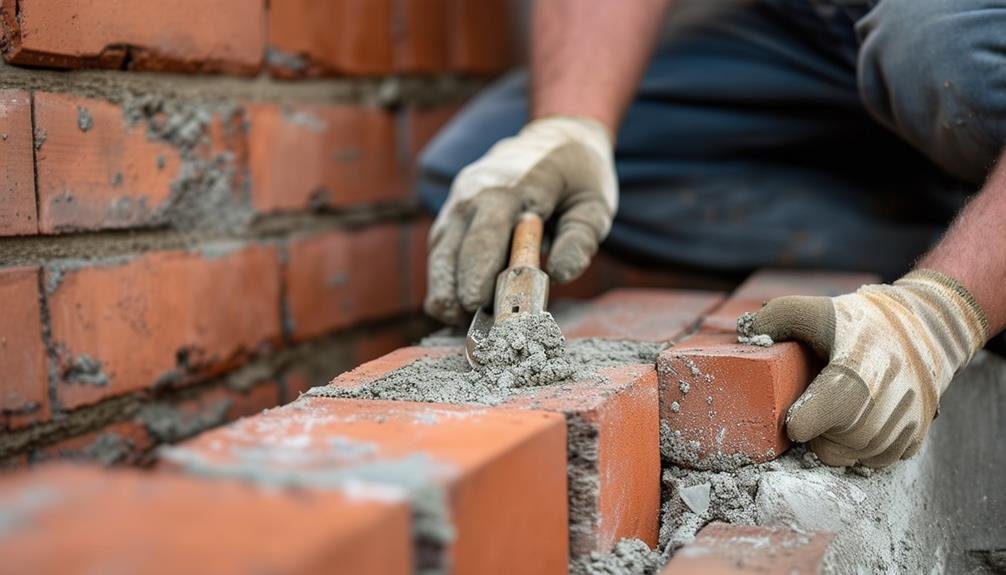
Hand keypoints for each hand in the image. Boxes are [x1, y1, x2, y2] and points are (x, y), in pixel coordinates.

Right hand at [425, 116, 617, 324]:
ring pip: (440, 248)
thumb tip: (561, 276)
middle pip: (454, 244)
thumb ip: (581, 238)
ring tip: (458, 320)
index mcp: (517, 185)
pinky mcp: (453, 209)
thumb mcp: (595, 203)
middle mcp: (479, 189)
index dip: (478, 270)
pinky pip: (440, 247)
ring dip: (443, 286)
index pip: (489, 232)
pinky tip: (454, 306)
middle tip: (466, 323)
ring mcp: (460, 197)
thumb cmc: (578, 177)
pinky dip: (443, 277)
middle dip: (455, 287)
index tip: (474, 303)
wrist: (553, 139)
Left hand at [747, 269, 987, 467]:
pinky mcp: (918, 435)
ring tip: (839, 413)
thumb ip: (776, 317)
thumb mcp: (816, 309)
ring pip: (854, 458)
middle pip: (832, 447)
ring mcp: (905, 423)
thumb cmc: (861, 321)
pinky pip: (879, 461)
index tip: (795, 413)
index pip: (813, 422)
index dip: (798, 421)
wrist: (926, 327)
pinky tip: (861, 424)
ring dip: (839, 443)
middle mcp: (885, 404)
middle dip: (817, 432)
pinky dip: (864, 450)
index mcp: (855, 373)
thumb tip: (745, 334)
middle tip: (817, 406)